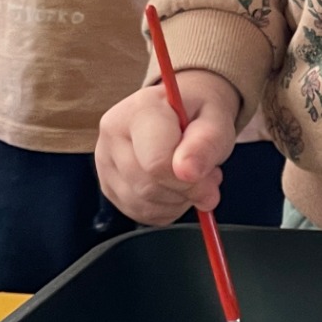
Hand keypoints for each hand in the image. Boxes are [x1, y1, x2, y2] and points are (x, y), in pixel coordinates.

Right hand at [96, 71, 239, 224]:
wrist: (182, 108)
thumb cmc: (198, 113)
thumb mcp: (216, 119)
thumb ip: (207, 142)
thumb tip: (188, 172)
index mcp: (139, 110)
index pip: (156, 163)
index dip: (189, 181)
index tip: (212, 177)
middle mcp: (113, 134)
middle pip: (148, 187)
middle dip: (186, 190)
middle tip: (207, 174)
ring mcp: (105, 160)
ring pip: (143, 204)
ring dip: (178, 201)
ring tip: (190, 176)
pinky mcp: (108, 184)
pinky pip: (140, 213)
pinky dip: (166, 209)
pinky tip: (176, 187)